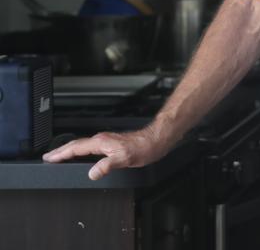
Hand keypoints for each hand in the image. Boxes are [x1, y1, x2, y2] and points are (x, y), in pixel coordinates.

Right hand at [42, 124, 171, 180]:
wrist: (156, 140)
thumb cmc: (144, 147)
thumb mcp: (124, 159)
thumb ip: (107, 165)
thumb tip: (92, 174)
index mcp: (101, 142)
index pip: (75, 148)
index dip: (61, 154)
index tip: (48, 158)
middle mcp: (102, 140)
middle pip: (76, 145)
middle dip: (61, 151)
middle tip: (48, 157)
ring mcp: (107, 141)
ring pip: (83, 145)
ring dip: (70, 150)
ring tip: (60, 156)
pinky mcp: (112, 144)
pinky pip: (91, 147)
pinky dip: (81, 151)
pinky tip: (82, 156)